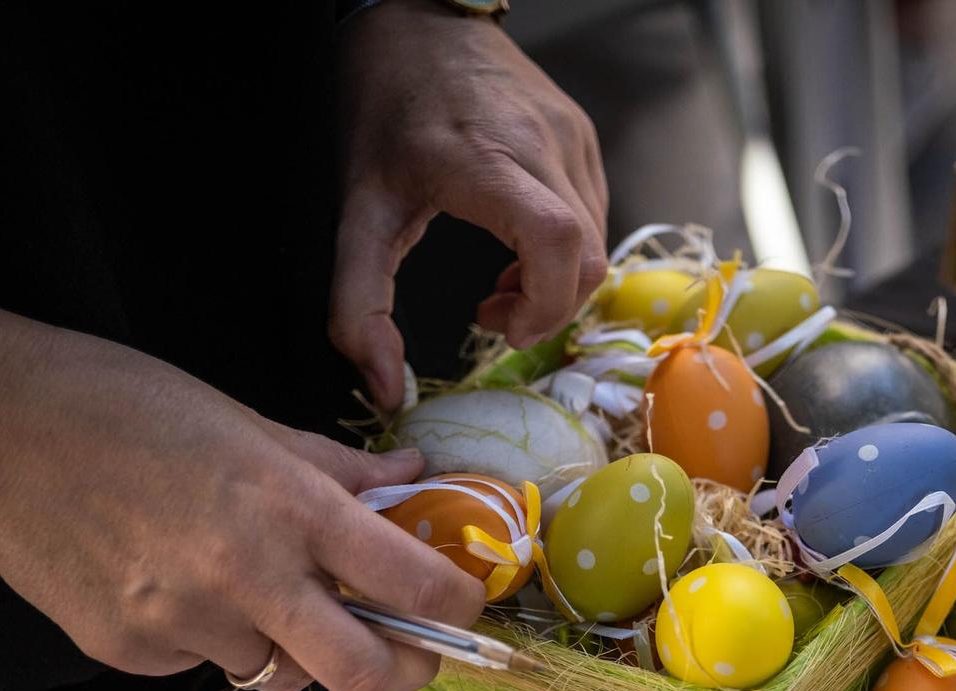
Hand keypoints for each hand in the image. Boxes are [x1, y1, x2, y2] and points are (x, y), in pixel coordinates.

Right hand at [0, 234, 484, 690]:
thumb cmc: (122, 407)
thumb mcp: (248, 424)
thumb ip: (337, 472)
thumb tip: (413, 478)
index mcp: (290, 506)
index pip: (412, 584)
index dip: (456, 609)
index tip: (464, 609)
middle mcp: (246, 574)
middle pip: (363, 673)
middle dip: (401, 672)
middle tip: (405, 654)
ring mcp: (184, 622)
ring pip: (275, 670)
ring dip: (285, 644)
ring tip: (244, 585)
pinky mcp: (129, 652)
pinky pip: (200, 665)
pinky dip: (206, 638)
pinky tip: (169, 582)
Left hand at [333, 1, 609, 408]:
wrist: (418, 17)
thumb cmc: (385, 110)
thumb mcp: (356, 210)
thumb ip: (359, 306)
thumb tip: (382, 389)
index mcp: (488, 161)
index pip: (559, 245)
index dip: (544, 306)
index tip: (498, 325)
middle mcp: (545, 145)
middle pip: (588, 259)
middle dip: (548, 307)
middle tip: (492, 310)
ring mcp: (573, 137)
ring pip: (598, 242)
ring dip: (557, 281)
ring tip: (503, 280)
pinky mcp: (583, 134)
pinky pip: (597, 214)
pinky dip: (565, 250)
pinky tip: (519, 244)